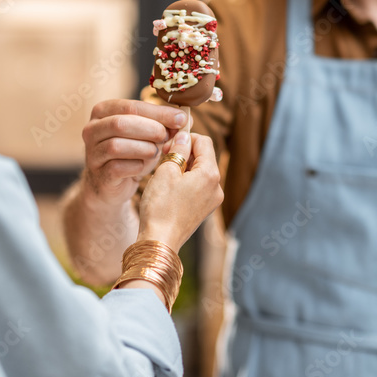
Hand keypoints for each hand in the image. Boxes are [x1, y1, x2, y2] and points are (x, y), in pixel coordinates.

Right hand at [81, 99, 189, 206]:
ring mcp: (92, 152)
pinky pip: (118, 167)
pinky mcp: (98, 174)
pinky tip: (144, 167)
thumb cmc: (132, 153)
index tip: (181, 119)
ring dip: (144, 149)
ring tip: (156, 153)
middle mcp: (92, 129)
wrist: (113, 184)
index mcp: (103, 111)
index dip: (158, 112)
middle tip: (167, 136)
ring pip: (117, 146)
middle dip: (150, 129)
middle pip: (121, 124)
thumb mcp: (147, 135)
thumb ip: (163, 124)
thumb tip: (185, 119)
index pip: (131, 106)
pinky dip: (136, 167)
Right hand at [138, 131, 223, 251]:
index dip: (186, 138)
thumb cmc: (160, 206)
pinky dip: (185, 181)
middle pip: (204, 157)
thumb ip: (178, 149)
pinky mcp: (204, 209)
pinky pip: (197, 186)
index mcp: (211, 175)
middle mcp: (217, 187)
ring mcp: (212, 200)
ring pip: (199, 172)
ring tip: (164, 174)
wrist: (159, 241)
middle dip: (184, 153)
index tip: (168, 144)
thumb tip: (184, 135)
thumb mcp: (166, 171)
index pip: (204, 142)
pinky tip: (169, 188)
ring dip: (183, 167)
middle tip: (163, 158)